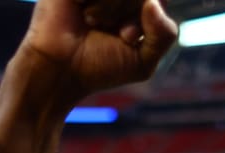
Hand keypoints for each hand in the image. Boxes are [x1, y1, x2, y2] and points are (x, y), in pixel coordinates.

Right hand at [20, 0, 178, 105]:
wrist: (59, 73)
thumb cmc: (98, 67)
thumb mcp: (143, 61)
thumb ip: (165, 35)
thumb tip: (154, 2)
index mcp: (135, 5)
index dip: (149, 13)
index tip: (128, 36)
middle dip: (128, 10)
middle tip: (112, 29)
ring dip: (111, 6)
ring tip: (92, 22)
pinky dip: (96, 1)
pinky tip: (82, 11)